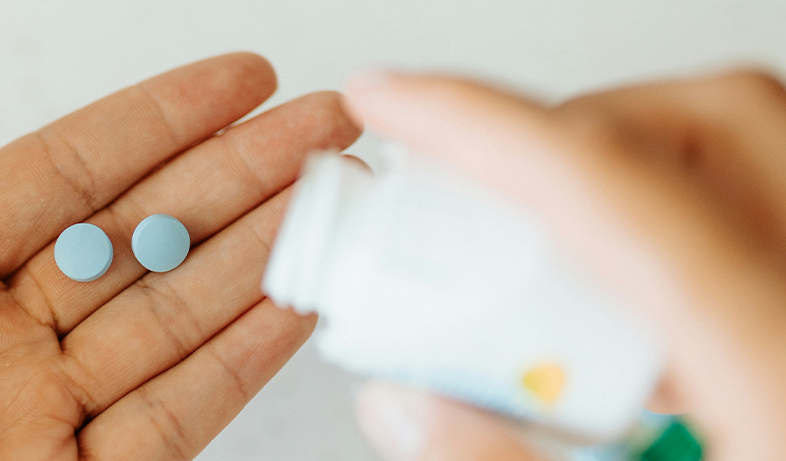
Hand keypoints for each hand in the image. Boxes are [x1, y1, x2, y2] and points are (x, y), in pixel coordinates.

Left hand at [0, 1, 360, 458]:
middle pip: (138, 241)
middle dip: (238, 179)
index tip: (238, 79)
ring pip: (168, 326)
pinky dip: (234, 368)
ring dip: (256, 262)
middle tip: (324, 126)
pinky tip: (291, 309)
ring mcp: (27, 424)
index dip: (156, 124)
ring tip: (334, 202)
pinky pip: (165, 427)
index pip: (61, 178)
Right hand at [344, 69, 785, 458]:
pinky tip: (638, 302)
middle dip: (564, 132)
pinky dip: (686, 215)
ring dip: (627, 167)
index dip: (478, 124)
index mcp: (780, 360)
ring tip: (548, 244)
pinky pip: (774, 204)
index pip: (612, 185)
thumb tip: (407, 408)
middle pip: (707, 122)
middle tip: (476, 182)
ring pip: (750, 143)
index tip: (391, 102)